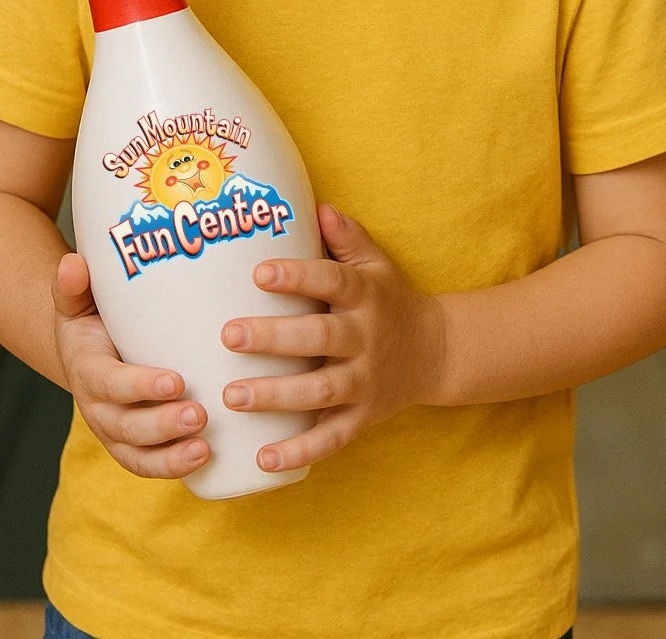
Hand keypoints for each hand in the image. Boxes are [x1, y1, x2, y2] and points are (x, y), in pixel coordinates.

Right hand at [52, 252, 209, 478]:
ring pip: (138, 454)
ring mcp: (114, 432)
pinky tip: (205, 458)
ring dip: (171, 456)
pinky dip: (173, 467)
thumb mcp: (78, 300)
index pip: (110, 384)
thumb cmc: (91, 319)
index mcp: (87, 370)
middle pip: (126, 427)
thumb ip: (73, 285)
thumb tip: (73, 262)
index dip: (139, 387)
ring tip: (205, 446)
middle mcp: (97, 408)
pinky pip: (148, 465)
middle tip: (199, 414)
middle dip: (162, 425)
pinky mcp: (132, 446)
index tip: (176, 382)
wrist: (87, 350)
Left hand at [220, 203, 445, 473]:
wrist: (436, 352)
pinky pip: (331, 438)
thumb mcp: (376, 264)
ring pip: (320, 391)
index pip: (332, 281)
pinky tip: (263, 458)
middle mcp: (366, 339)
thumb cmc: (389, 300)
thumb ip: (347, 236)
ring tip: (233, 396)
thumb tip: (317, 206)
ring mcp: (365, 382)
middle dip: (274, 338)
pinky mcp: (363, 417)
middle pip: (320, 337)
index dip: (297, 276)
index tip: (259, 272)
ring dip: (276, 395)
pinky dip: (300, 451)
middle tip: (229, 335)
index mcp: (365, 296)